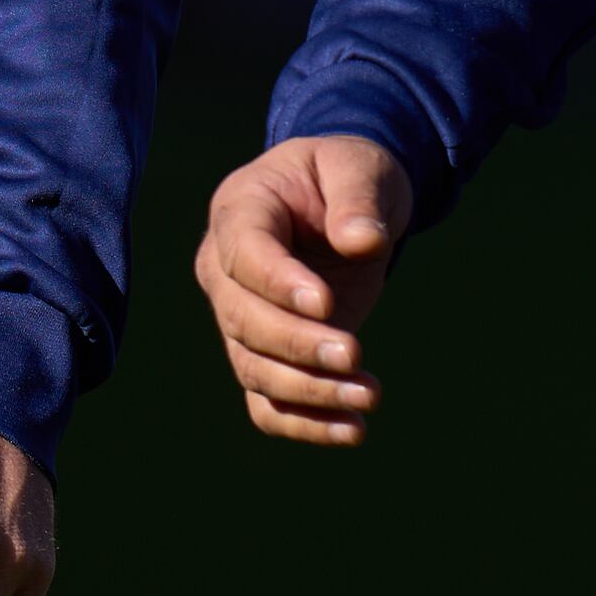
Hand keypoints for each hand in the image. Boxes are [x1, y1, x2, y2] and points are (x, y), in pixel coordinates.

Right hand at [194, 134, 414, 445]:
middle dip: (297, 345)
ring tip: (369, 395)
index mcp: (240, 211)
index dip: (279, 284)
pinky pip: (267, 404)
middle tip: (354, 354)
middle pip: (243, 320)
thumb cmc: (343, 176)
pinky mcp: (267, 357)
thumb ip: (358, 198)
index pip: (245, 254)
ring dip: (309, 391)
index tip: (327, 304)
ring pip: (254, 369)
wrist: (342, 207)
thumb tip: (361, 241)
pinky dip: (304, 424)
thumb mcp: (357, 166)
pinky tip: (351, 429)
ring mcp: (240, 319)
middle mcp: (225, 271)